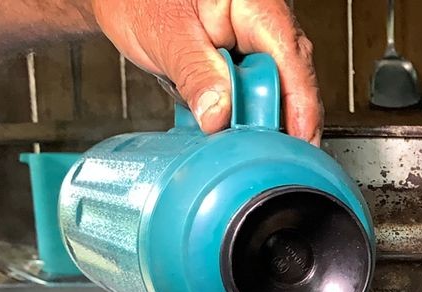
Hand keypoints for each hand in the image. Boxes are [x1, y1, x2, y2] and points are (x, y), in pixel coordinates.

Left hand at [92, 0, 322, 142]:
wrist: (120, 0)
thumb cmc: (140, 1)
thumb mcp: (167, 36)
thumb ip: (197, 74)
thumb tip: (220, 116)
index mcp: (253, 6)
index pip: (290, 55)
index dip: (301, 101)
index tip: (300, 138)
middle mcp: (259, 25)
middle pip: (288, 78)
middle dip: (275, 114)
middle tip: (257, 146)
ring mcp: (250, 47)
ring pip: (270, 91)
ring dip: (251, 117)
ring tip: (231, 133)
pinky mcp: (238, 66)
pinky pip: (248, 96)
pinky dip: (236, 116)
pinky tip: (221, 124)